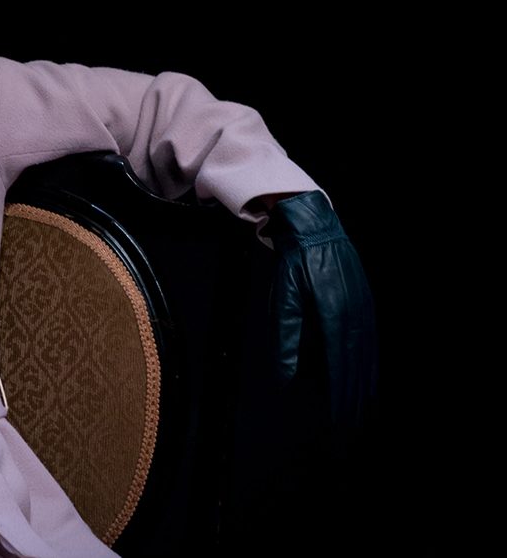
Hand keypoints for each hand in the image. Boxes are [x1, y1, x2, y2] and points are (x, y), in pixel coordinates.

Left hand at [265, 191, 377, 441]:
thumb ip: (286, 337)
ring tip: (361, 410)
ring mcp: (363, 307)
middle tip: (350, 425)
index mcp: (333, 314)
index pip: (338, 365)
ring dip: (364, 384)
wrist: (316, 228)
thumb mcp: (284, 296)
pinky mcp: (366, 302)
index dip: (340, 395)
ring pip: (366, 355)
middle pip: (356, 365)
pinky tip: (368, 378)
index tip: (338, 419)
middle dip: (354, 397)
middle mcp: (354, 313)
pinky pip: (370, 340)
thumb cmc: (296, 263)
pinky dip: (369, 364)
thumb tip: (285, 374)